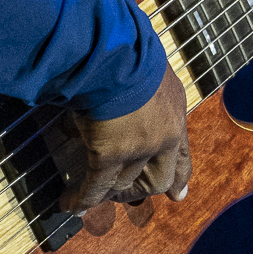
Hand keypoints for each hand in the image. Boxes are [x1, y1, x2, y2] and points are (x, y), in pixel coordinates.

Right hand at [60, 64, 189, 208]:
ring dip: (108, 193)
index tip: (178, 195)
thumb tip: (125, 92)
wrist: (115, 51)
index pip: (183, 155)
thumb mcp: (152, 69)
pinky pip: (95, 186)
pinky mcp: (109, 155)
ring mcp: (138, 149)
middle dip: (142, 190)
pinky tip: (70, 204)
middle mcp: (163, 137)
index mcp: (175, 113)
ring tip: (91, 197)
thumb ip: (145, 90)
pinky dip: (82, 199)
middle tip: (127, 198)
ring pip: (125, 184)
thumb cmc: (131, 49)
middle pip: (159, 179)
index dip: (179, 177)